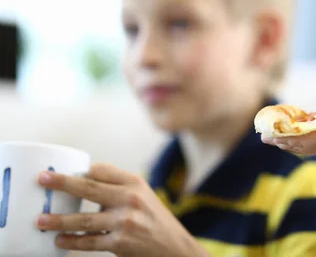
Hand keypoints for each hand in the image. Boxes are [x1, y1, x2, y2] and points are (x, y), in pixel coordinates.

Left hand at [36, 163, 208, 256]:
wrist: (174, 246)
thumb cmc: (153, 219)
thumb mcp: (143, 194)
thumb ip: (117, 187)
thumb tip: (81, 180)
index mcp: (135, 182)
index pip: (102, 170)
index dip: (80, 170)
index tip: (60, 171)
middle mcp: (130, 199)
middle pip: (89, 188)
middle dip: (62, 183)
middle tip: (41, 179)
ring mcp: (125, 222)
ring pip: (84, 219)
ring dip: (58, 220)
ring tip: (40, 220)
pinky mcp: (121, 243)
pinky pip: (89, 242)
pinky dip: (72, 241)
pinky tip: (60, 240)